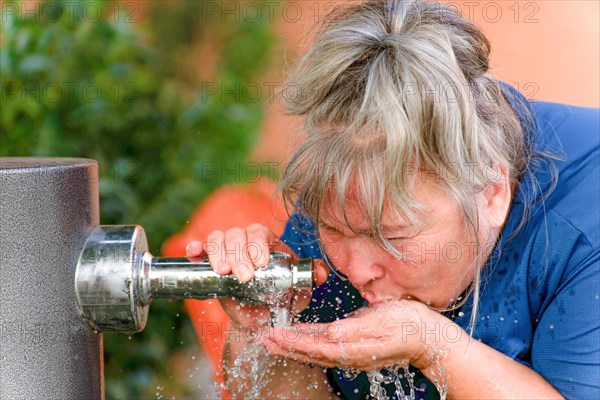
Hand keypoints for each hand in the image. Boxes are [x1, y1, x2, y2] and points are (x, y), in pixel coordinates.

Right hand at [185, 223, 328, 326]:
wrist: (262, 319)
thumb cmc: (282, 299)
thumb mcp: (299, 290)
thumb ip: (310, 279)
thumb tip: (321, 272)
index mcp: (269, 243)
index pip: (260, 233)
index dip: (257, 245)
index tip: (260, 263)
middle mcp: (246, 242)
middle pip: (237, 234)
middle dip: (239, 254)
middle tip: (243, 276)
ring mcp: (227, 250)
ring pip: (218, 238)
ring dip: (219, 252)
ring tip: (224, 272)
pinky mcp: (211, 262)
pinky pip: (201, 248)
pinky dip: (196, 248)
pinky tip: (194, 253)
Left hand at [262, 299, 458, 371]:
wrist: (428, 336)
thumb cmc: (407, 325)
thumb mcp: (381, 322)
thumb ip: (354, 329)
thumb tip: (330, 333)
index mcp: (351, 349)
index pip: (313, 346)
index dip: (290, 341)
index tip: (271, 334)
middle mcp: (347, 353)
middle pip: (308, 351)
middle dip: (284, 345)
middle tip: (261, 337)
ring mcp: (350, 351)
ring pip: (314, 349)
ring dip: (292, 343)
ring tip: (272, 336)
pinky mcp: (354, 344)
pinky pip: (325, 344)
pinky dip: (308, 340)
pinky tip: (300, 334)